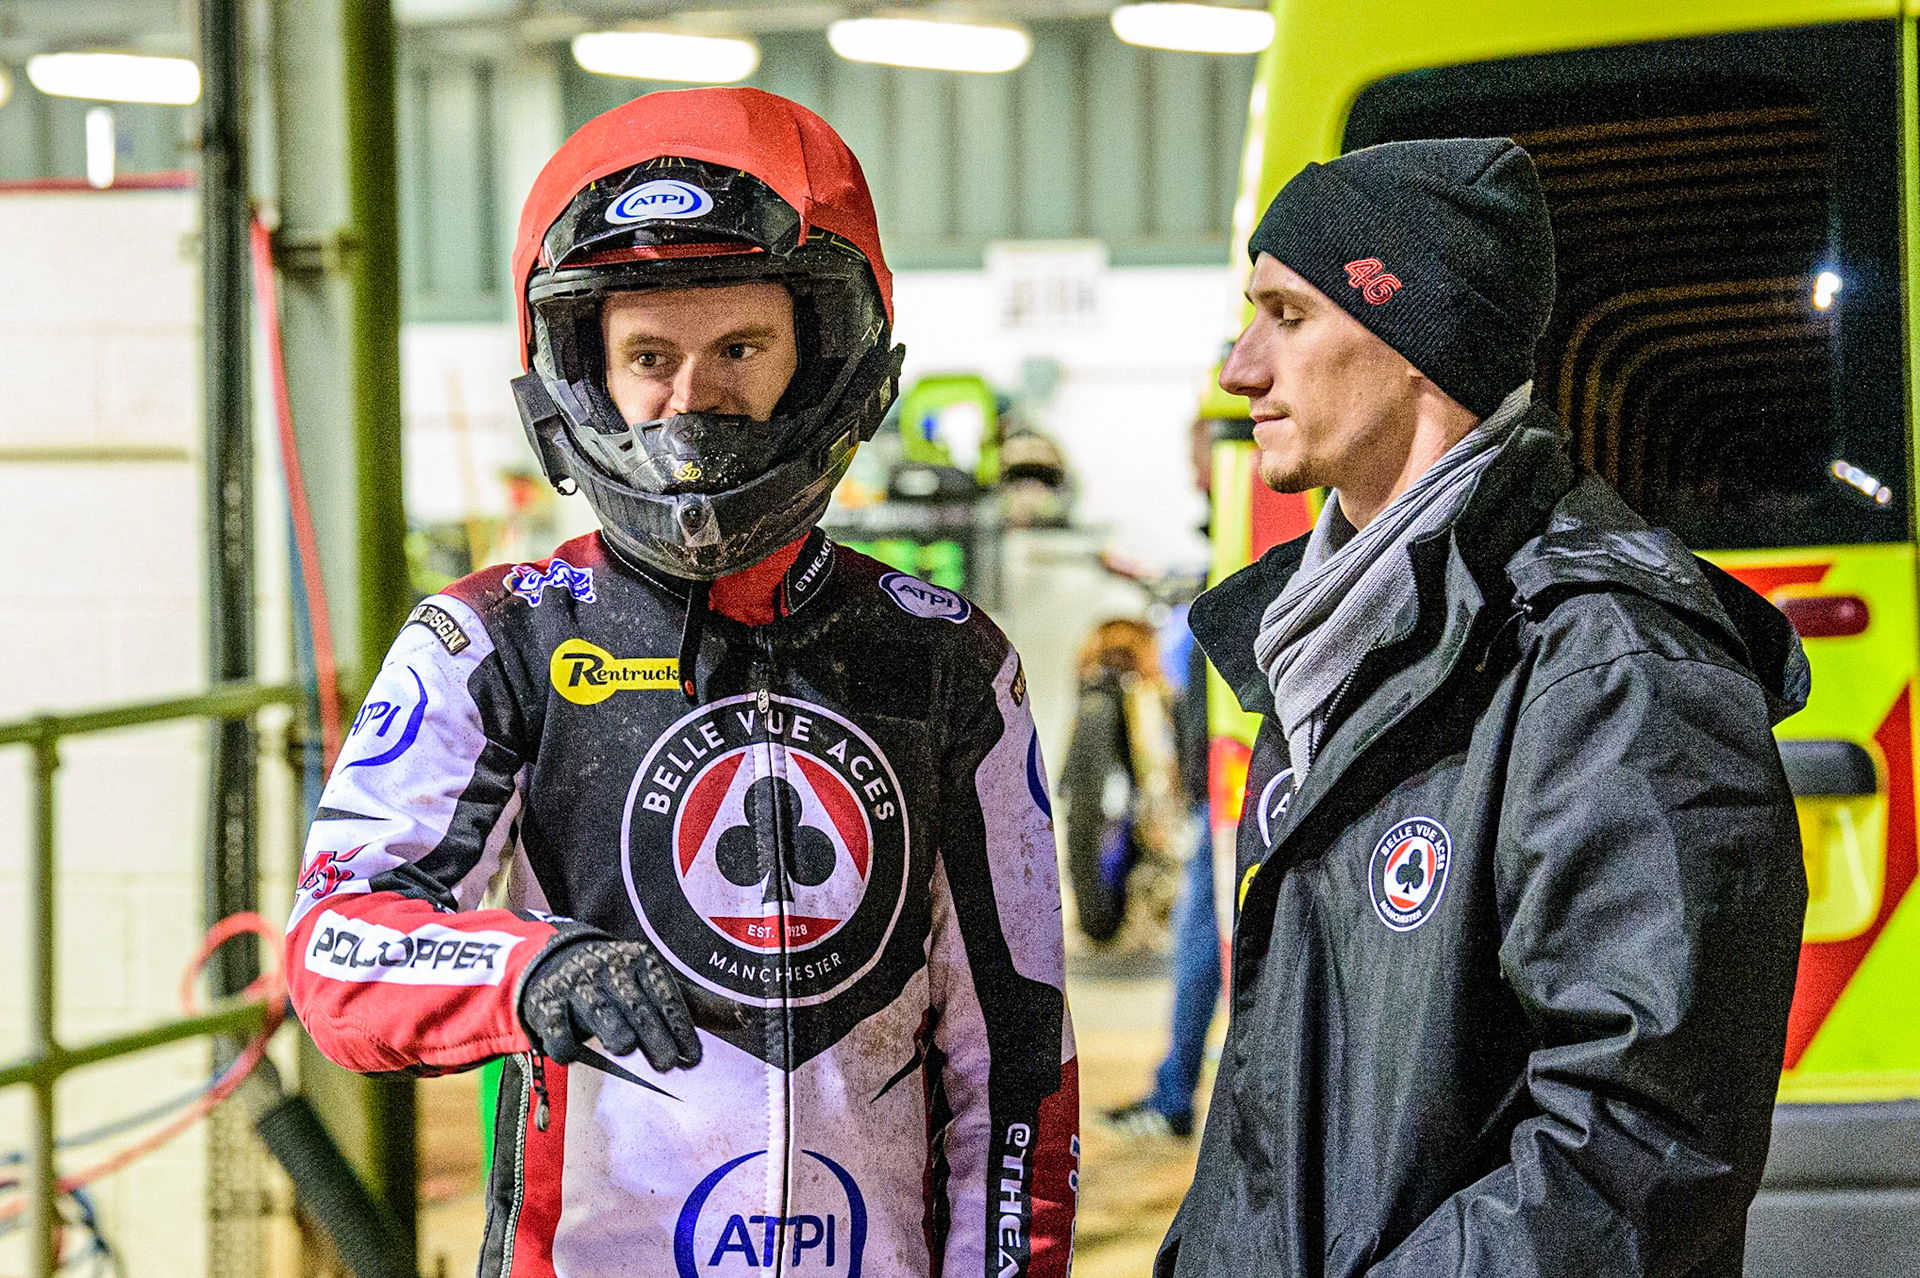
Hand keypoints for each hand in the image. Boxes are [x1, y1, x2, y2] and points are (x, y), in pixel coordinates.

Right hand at [517, 936, 701, 1070]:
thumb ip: (697, 1005)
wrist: (557, 962)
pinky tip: (574, 1055)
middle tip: (667, 1064)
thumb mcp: (657, 985)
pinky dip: (564, 1043)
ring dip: (613, 1031)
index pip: (667, 995)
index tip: (693, 1058)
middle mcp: (610, 969)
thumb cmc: (620, 983)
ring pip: (599, 1012)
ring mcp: (577, 984)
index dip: (681, 1027)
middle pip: (637, 1007)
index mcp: (641, 961)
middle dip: (654, 1036)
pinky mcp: (546, 1002)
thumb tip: (745, 1019)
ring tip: (625, 1048)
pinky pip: (556, 1027)